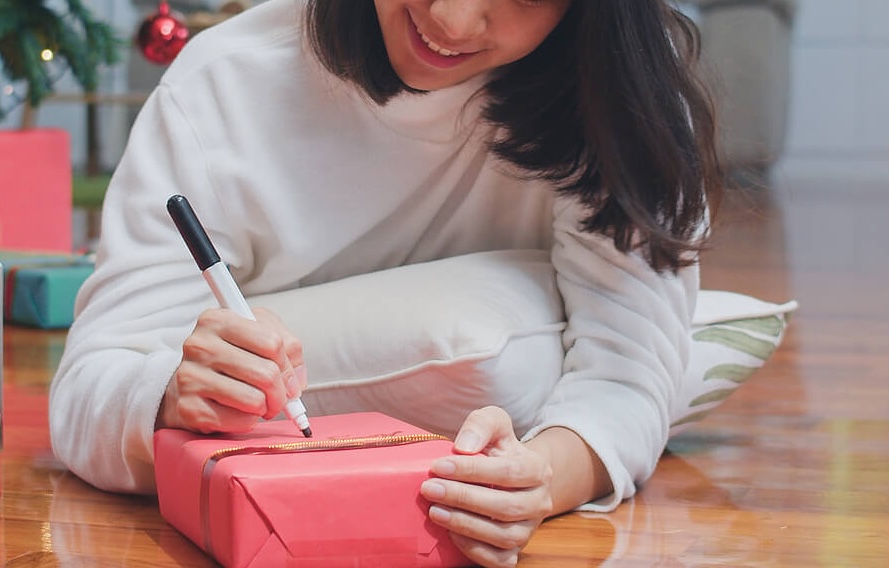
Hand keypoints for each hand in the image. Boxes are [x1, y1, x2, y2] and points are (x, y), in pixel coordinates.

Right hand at [156, 307, 305, 432]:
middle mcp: (199, 345)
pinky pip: (240, 420)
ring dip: (265, 407)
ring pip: (255, 399)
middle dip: (281, 391)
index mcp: (217, 320)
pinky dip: (248, 420)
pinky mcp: (188, 408)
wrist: (189, 383)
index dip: (287, 364)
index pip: (273, 343)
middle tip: (276, 395)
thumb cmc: (231, 357)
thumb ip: (288, 347)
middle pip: (267, 373)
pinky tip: (237, 411)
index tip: (285, 373)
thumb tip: (296, 380)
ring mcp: (190, 377)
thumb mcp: (259, 335)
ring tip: (256, 402)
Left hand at [420, 406, 553, 567]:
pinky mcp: (515, 550)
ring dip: (465, 525)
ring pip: (503, 537)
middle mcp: (540, 503)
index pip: (509, 473)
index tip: (438, 466)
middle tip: (430, 489)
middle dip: (463, 498)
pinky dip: (474, 549)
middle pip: (505, 507)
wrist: (511, 476)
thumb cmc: (498, 448)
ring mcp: (529, 529)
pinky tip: (450, 532)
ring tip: (435, 511)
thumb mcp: (493, 424)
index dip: (472, 471)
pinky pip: (500, 560)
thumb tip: (463, 446)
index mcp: (538, 470)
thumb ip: (481, 425)